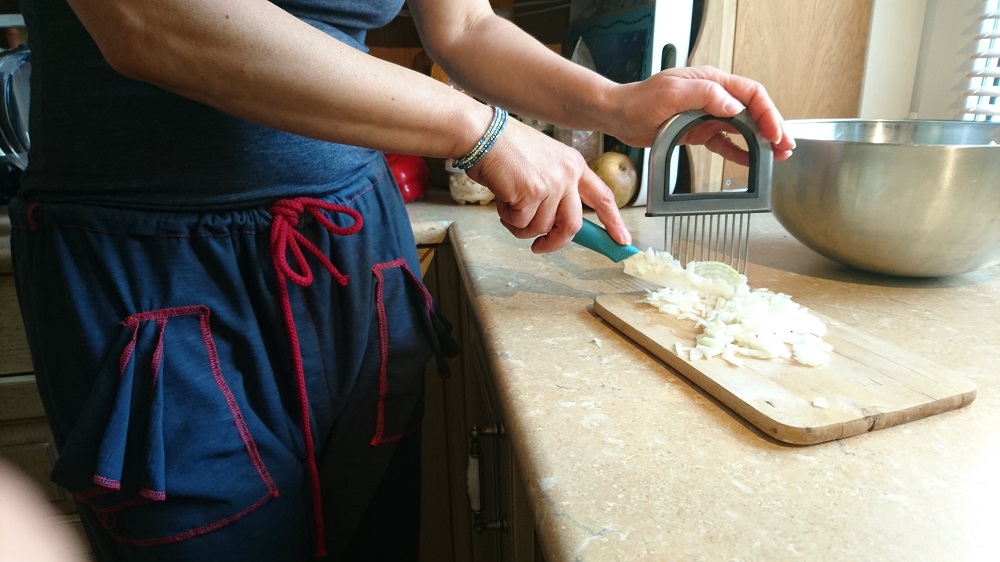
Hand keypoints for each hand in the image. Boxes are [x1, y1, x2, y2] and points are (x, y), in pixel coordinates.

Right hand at [465, 119, 630, 253]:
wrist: (481, 134)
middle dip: (554, 242)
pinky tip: (502, 199)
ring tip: (508, 206)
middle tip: (539, 247)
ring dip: (520, 226)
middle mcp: (568, 174)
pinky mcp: (532, 193)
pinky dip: (507, 219)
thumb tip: (554, 224)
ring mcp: (552, 184)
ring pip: (541, 227)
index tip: (621, 240)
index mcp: (574, 165)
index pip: (602, 197)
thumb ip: (555, 190)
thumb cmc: (504, 148)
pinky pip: (521, 224)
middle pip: (573, 225)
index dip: (613, 222)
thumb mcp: (542, 163)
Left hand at [605, 66, 795, 163]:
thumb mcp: (671, 92)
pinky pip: (723, 142)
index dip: (767, 113)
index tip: (775, 133)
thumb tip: (733, 106)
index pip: (750, 94)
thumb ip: (704, 95)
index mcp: (711, 81)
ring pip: (742, 128)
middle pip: (752, 111)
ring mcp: (706, 115)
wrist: (618, 115)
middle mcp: (712, 97)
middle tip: (786, 148)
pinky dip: (738, 152)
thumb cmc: (639, 100)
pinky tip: (749, 163)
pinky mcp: (697, 131)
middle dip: (772, 129)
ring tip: (776, 157)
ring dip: (760, 142)